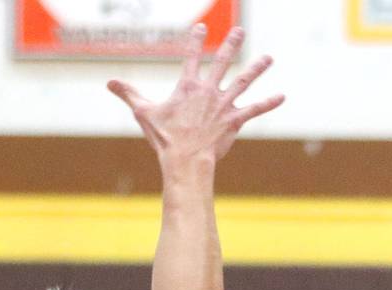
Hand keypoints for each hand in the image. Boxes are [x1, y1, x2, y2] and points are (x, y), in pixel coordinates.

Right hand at [108, 24, 284, 166]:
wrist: (185, 160)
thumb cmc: (165, 138)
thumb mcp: (144, 113)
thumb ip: (128, 94)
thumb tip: (109, 82)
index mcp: (187, 86)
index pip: (191, 56)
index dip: (195, 40)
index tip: (201, 27)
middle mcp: (208, 91)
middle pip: (223, 61)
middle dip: (231, 44)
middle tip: (240, 30)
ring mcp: (223, 104)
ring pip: (243, 81)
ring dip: (257, 68)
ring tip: (268, 58)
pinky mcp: (234, 120)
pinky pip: (254, 110)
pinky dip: (268, 103)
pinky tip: (282, 96)